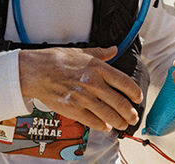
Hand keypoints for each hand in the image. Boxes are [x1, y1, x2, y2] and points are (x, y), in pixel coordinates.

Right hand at [19, 46, 141, 131]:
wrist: (37, 71)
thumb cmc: (57, 60)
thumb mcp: (81, 52)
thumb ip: (100, 53)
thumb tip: (114, 49)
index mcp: (98, 67)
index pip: (125, 83)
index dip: (135, 93)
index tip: (137, 98)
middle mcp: (94, 83)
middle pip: (120, 103)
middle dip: (129, 113)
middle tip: (132, 116)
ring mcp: (84, 98)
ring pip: (110, 115)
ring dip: (119, 122)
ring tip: (122, 123)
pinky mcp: (74, 109)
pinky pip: (94, 122)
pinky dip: (103, 126)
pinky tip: (105, 126)